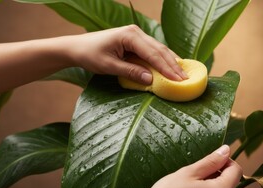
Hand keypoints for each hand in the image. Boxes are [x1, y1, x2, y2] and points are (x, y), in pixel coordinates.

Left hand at [67, 25, 187, 84]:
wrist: (77, 47)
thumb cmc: (90, 55)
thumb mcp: (109, 66)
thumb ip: (131, 72)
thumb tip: (151, 80)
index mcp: (130, 36)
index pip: (153, 53)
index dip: (166, 68)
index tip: (178, 80)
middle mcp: (136, 32)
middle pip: (159, 50)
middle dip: (173, 65)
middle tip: (185, 79)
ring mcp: (136, 36)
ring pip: (159, 49)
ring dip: (171, 62)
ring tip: (183, 74)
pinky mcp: (135, 41)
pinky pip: (153, 51)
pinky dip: (163, 59)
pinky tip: (172, 65)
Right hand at [109, 145, 241, 187]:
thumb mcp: (188, 173)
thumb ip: (210, 161)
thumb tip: (226, 150)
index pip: (236, 170)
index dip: (225, 160)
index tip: (210, 159)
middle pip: (231, 183)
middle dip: (218, 174)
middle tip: (195, 172)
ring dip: (212, 186)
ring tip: (190, 185)